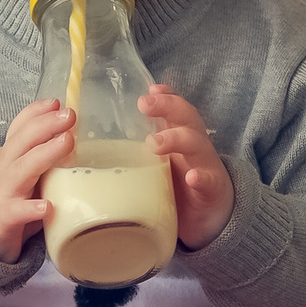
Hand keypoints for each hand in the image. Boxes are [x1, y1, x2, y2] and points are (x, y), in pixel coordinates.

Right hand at [0, 98, 74, 261]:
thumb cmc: (5, 199)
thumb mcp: (17, 171)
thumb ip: (37, 156)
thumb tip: (71, 137)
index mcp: (9, 155)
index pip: (20, 127)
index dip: (36, 112)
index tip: (56, 102)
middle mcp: (5, 168)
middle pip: (23, 140)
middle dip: (47, 124)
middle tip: (70, 115)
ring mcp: (3, 191)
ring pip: (23, 169)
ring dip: (45, 154)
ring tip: (66, 142)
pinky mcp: (4, 217)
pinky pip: (18, 212)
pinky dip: (32, 209)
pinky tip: (48, 207)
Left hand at [141, 84, 234, 250]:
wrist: (211, 218)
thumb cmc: (177, 187)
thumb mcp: (157, 164)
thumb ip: (137, 150)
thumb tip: (93, 143)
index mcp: (179, 137)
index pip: (174, 109)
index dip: (165, 96)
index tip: (150, 89)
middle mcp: (193, 146)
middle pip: (186, 117)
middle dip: (168, 106)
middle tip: (144, 104)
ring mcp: (204, 166)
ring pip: (196, 144)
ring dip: (176, 138)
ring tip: (154, 143)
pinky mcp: (212, 191)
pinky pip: (208, 181)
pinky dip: (200, 177)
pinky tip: (191, 177)